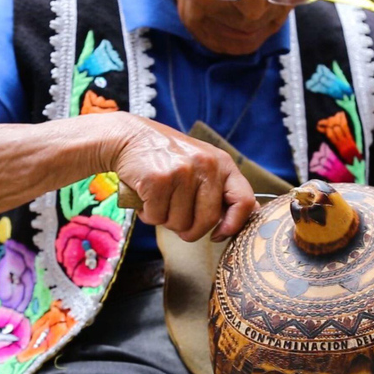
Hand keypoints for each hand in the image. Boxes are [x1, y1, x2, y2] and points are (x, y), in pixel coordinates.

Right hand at [106, 113, 256, 241]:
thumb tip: (237, 221)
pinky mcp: (158, 179)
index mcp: (222, 163)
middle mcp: (206, 165)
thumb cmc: (167, 158)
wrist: (129, 138)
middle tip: (175, 219)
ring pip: (179, 223)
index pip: (244, 201)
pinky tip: (145, 197)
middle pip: (208, 221)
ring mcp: (182, 171)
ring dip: (165, 220)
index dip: (233, 225)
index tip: (218, 235)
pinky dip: (148, 215)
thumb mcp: (200, 165)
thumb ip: (217, 189)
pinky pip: (157, 217)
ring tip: (158, 199)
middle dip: (189, 230)